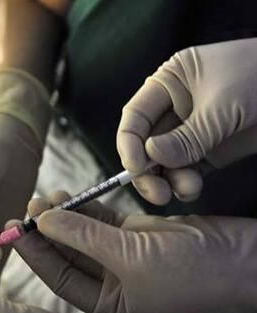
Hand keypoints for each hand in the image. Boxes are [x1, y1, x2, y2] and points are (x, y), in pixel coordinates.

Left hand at [12, 191, 256, 312]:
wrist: (245, 258)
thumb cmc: (195, 272)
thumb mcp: (133, 257)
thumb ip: (85, 236)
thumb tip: (44, 221)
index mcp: (109, 304)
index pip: (60, 279)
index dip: (35, 254)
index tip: (13, 231)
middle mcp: (113, 283)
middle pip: (68, 256)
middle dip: (46, 233)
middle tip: (25, 209)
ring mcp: (124, 257)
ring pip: (84, 235)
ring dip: (64, 217)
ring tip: (43, 197)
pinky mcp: (137, 235)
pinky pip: (103, 221)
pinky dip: (86, 209)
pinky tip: (68, 196)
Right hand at [117, 38, 256, 204]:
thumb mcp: (220, 107)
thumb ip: (185, 137)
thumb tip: (150, 159)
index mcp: (170, 83)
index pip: (135, 117)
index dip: (129, 144)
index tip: (135, 168)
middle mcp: (175, 108)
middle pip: (146, 144)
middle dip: (148, 170)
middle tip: (156, 193)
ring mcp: (193, 131)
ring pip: (166, 162)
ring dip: (169, 180)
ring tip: (185, 190)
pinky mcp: (211, 151)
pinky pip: (188, 170)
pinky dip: (185, 183)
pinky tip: (191, 190)